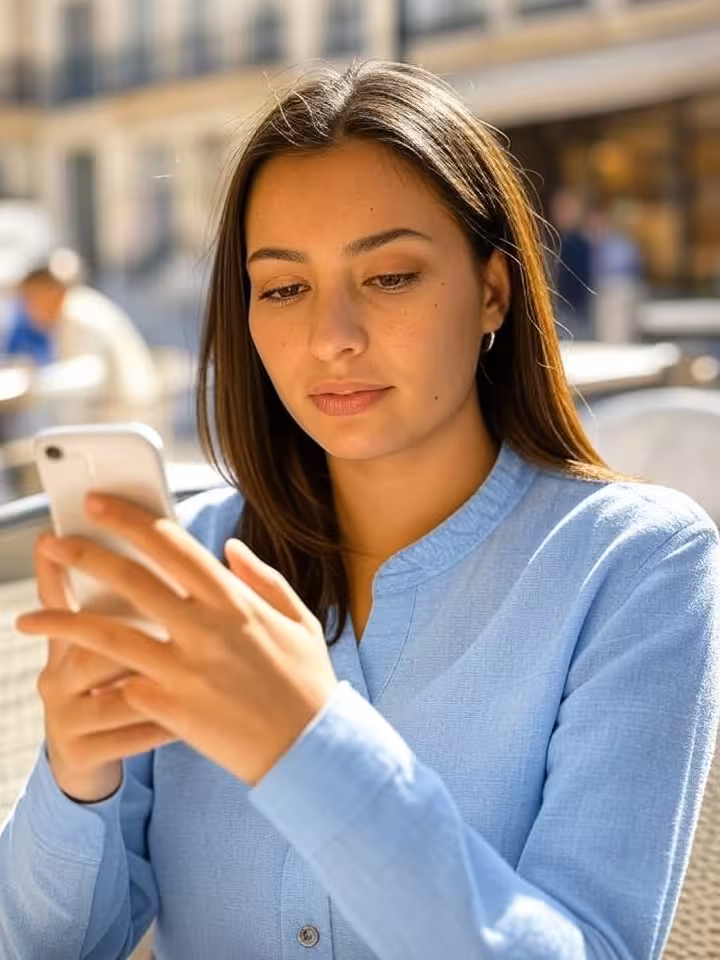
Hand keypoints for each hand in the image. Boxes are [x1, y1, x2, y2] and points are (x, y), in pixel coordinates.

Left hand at [17, 494, 338, 785]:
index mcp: (234, 600)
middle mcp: (205, 629)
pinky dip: (101, 680)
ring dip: (62, 621)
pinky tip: (72, 678)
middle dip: (84, 555)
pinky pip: (124, 685)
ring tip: (25, 616)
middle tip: (51, 540)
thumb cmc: (306, 681)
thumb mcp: (299, 619)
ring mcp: (184, 670)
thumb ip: (263, 578)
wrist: (310, 749)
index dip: (130, 520)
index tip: (99, 504)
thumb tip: (229, 547)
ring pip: (108, 636)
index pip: (171, 545)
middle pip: (130, 581)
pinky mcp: (170, 709)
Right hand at [31, 535, 174, 803]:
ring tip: (198, 674)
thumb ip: (131, 599)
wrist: (97, 759)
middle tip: (181, 622)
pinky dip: (166, 724)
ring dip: (162, 682)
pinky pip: (129, 735)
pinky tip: (196, 717)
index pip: (57, 594)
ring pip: (114, 691)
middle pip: (92, 639)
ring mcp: (63, 717)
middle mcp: (56, 675)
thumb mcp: (111, 648)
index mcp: (67, 641)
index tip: (53, 540)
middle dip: (141, 627)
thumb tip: (155, 544)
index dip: (56, 567)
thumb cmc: (120, 687)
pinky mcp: (80, 754)